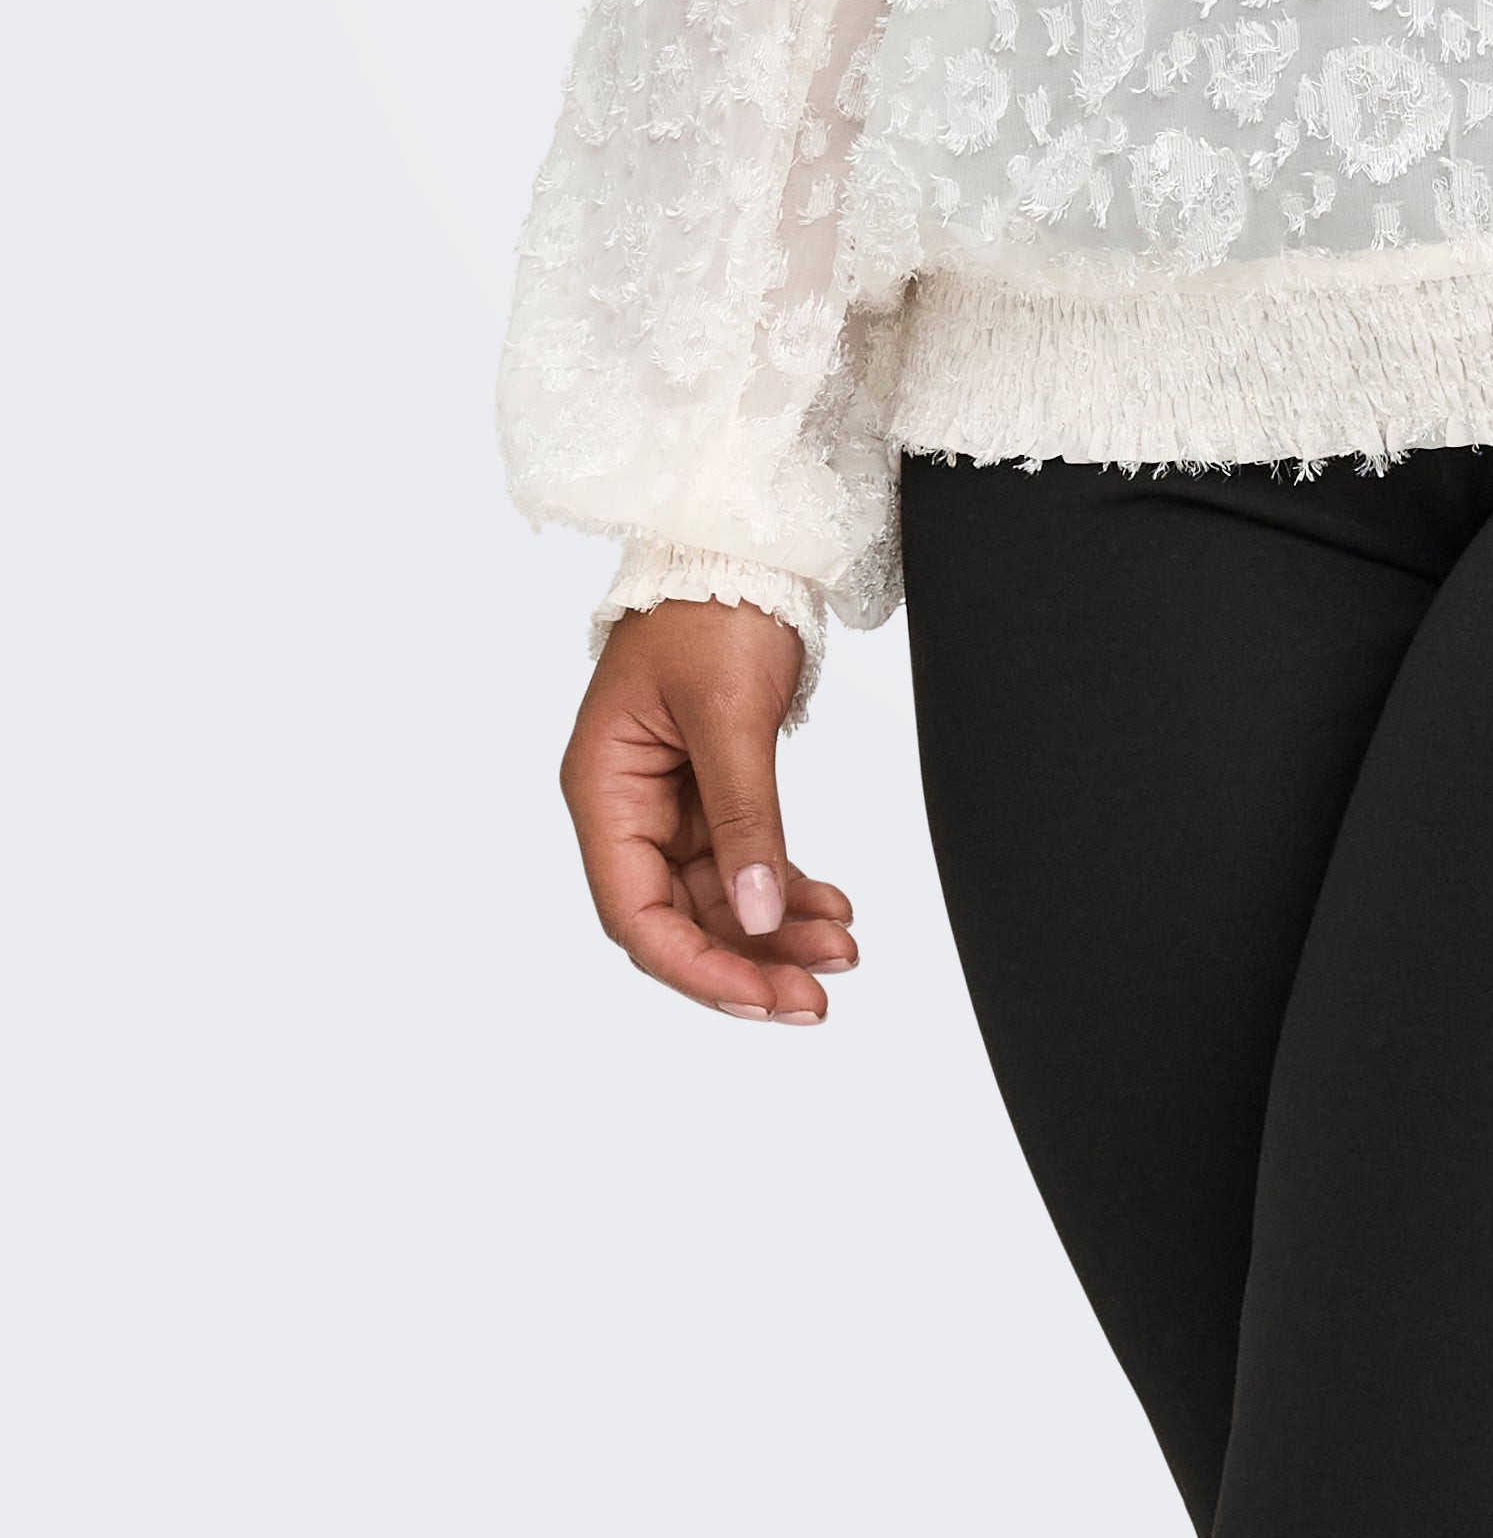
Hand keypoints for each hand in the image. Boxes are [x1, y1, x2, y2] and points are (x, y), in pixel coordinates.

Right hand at [560, 599, 857, 1022]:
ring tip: (845, 950)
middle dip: (749, 959)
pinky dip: (784, 887)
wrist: (744, 538)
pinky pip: (743, 860)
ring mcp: (669, 799)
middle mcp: (627, 804)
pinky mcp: (710, 787)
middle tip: (820, 995)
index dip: (698, 967)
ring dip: (776, 929)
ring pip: (718, 896)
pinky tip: (831, 909)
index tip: (766, 999)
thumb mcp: (730, 714)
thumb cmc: (715, 608)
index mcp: (603, 789)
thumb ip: (744, 818)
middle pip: (679, 916)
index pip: (636, 913)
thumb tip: (755, 916)